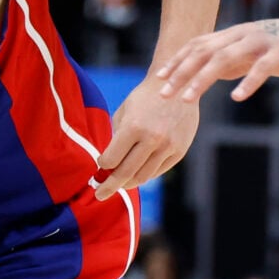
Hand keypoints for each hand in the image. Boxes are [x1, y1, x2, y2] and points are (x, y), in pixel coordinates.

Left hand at [93, 85, 197, 199]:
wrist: (177, 84)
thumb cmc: (144, 98)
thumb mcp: (124, 113)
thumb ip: (116, 139)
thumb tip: (108, 165)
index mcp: (133, 127)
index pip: (111, 160)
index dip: (102, 167)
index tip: (98, 168)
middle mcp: (152, 139)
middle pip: (125, 174)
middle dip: (109, 186)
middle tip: (100, 194)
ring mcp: (168, 146)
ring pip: (143, 177)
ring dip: (128, 183)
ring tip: (119, 185)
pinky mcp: (180, 150)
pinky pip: (158, 171)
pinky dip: (145, 175)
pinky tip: (137, 174)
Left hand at [156, 15, 278, 102]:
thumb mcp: (257, 54)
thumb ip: (235, 61)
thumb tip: (209, 74)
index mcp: (236, 35)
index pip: (199, 45)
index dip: (177, 60)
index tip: (158, 78)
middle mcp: (244, 35)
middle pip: (204, 51)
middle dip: (181, 72)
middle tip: (164, 93)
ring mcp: (263, 41)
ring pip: (224, 58)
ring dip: (202, 79)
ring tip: (187, 99)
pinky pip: (262, 67)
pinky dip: (248, 81)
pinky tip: (237, 97)